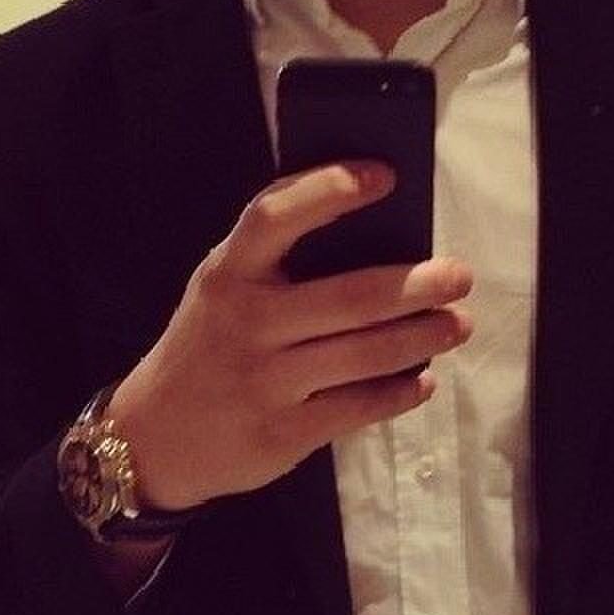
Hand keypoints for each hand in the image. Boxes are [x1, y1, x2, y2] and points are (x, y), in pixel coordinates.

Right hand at [106, 161, 472, 509]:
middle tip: (459, 276)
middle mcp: (246, 323)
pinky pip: (358, 408)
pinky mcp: (284, 432)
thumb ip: (276, 265)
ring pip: (364, 355)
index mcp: (229, 274)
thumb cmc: (208, 347)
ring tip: (458, 325)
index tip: (386, 176)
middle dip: (417, 285)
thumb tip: (379, 241)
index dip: (330, 189)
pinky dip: (400, 393)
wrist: (154, 438)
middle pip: (349, 297)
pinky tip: (423, 381)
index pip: (275, 215)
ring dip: (422, 338)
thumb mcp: (222, 292)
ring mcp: (265, 382)